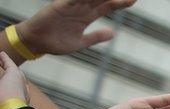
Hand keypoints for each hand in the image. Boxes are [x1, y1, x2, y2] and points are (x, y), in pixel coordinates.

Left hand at [0, 53, 29, 108]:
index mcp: (19, 107)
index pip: (17, 98)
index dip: (12, 94)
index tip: (8, 92)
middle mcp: (23, 95)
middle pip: (19, 84)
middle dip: (14, 78)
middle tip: (10, 72)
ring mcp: (20, 84)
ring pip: (14, 73)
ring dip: (8, 66)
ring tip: (2, 60)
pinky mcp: (14, 75)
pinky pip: (9, 65)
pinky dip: (5, 60)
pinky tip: (0, 55)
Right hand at [16, 0, 133, 54]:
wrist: (36, 43)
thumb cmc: (55, 41)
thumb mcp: (81, 42)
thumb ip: (96, 37)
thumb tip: (113, 33)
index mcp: (87, 15)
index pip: (107, 6)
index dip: (120, 2)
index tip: (134, 0)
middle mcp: (80, 8)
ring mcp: (70, 5)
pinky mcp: (59, 6)